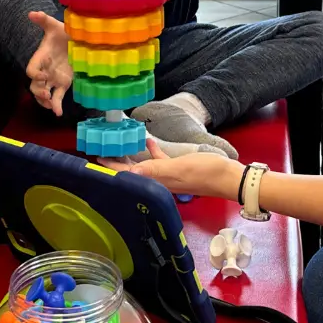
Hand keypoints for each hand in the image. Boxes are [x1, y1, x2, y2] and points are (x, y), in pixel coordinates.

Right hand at [25, 11, 71, 116]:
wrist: (77, 40)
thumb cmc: (64, 33)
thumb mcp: (56, 26)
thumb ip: (44, 20)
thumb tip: (32, 13)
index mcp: (41, 58)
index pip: (31, 69)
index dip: (34, 74)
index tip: (43, 75)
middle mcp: (45, 70)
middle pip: (34, 85)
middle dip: (37, 92)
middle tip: (46, 94)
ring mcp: (53, 79)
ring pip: (43, 94)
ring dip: (44, 101)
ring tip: (51, 104)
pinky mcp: (63, 84)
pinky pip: (57, 98)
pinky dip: (56, 106)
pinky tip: (58, 113)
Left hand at [101, 138, 244, 198]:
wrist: (228, 177)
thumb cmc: (205, 172)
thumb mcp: (179, 168)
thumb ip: (155, 169)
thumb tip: (129, 173)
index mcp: (156, 180)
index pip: (127, 175)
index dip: (110, 169)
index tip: (95, 159)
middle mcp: (159, 180)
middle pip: (130, 172)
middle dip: (115, 164)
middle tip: (101, 151)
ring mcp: (168, 175)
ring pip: (142, 166)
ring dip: (130, 158)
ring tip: (119, 146)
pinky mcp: (178, 169)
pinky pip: (159, 160)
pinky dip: (152, 151)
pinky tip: (148, 141)